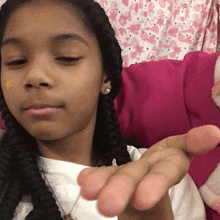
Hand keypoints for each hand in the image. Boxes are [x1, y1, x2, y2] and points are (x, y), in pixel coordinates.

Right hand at [77, 125, 219, 217]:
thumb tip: (190, 177)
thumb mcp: (170, 204)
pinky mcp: (112, 174)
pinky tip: (84, 181)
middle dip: (143, 182)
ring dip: (110, 183)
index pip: (184, 151)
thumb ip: (168, 212)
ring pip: (125, 173)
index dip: (195, 141)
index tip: (212, 135)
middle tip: (133, 201)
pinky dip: (96, 178)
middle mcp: (153, 161)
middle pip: (154, 168)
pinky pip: (103, 175)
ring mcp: (131, 167)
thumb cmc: (157, 190)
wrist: (137, 193)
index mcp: (173, 162)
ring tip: (93, 195)